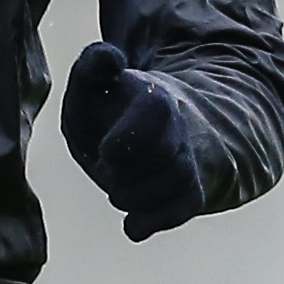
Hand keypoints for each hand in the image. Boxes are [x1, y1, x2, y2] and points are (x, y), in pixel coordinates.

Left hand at [61, 41, 204, 240]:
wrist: (158, 132)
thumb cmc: (110, 110)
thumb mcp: (94, 86)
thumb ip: (92, 67)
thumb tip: (109, 58)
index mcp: (154, 97)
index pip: (156, 110)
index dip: (127, 137)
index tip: (104, 151)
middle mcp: (180, 128)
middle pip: (163, 154)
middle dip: (122, 171)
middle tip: (105, 167)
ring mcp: (188, 160)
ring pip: (172, 186)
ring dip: (132, 197)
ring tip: (116, 189)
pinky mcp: (191, 192)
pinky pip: (180, 211)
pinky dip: (151, 222)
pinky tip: (132, 225)